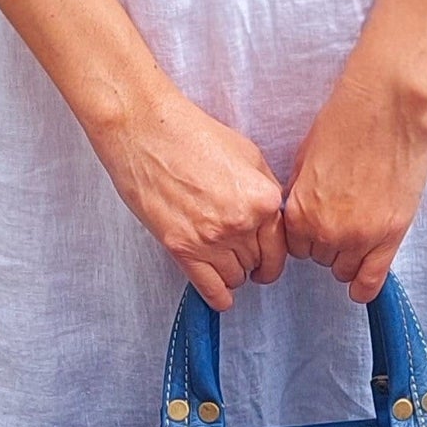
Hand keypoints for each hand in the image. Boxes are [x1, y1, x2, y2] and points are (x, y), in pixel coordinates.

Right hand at [89, 82, 287, 309]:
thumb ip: (265, 191)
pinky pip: (212, 290)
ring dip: (232, 273)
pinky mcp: (183, 249)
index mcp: (263, 200)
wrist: (144, 129)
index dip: (274, 253)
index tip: (268, 258)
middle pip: (258, 264)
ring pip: (236, 278)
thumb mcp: (247, 154)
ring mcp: (212, 239)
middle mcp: (242, 223)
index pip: (281, 246)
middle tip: (241, 253)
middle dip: (252, 261)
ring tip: (223, 260)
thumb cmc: (191, 134)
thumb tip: (273, 219)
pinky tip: (221, 295)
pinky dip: (219, 297)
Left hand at [284, 62, 426, 302]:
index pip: (297, 248)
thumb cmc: (347, 120)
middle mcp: (326, 231)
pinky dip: (365, 287)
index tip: (321, 226)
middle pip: (321, 259)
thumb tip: (303, 214)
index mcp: (300, 212)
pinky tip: (362, 286)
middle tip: (347, 219)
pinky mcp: (389, 236)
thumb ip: (303, 195)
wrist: (387, 104)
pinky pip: (371, 281)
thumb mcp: (306, 159)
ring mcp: (359, 237)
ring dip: (351, 256)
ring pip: (346, 270)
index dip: (309, 236)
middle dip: (330, 244)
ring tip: (362, 232)